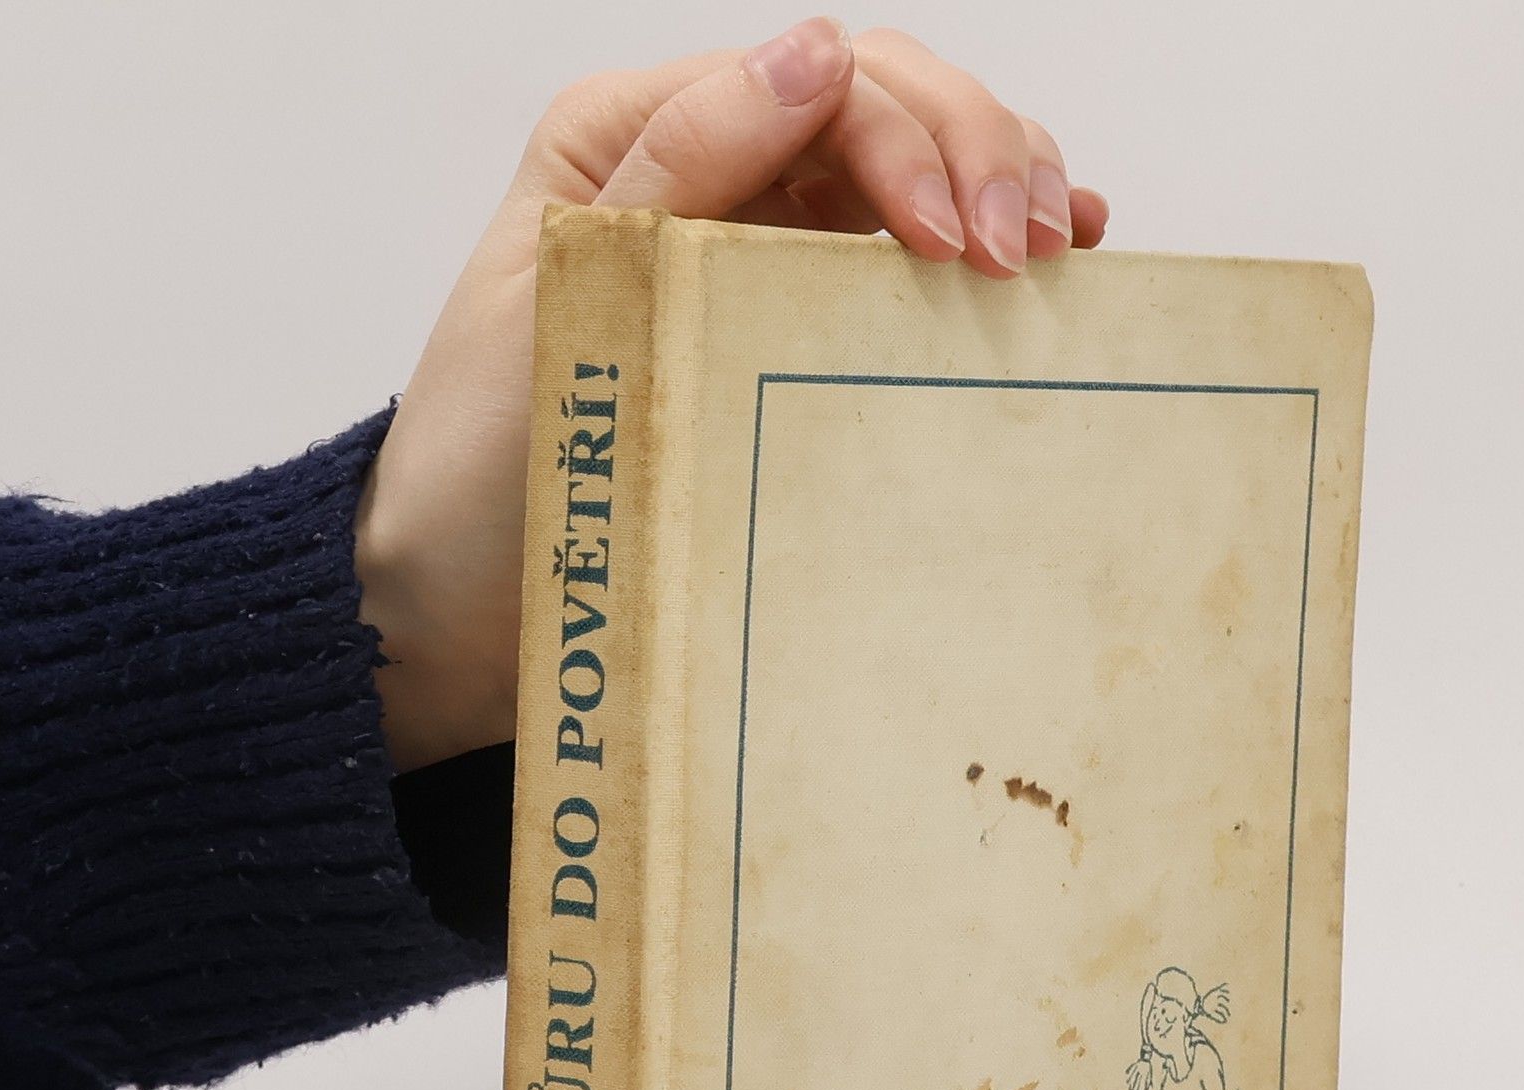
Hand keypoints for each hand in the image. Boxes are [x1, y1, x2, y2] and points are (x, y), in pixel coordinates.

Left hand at [356, 17, 1110, 771]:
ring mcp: (760, 250)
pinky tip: (1055, 259)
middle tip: (1032, 251)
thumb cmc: (486, 464)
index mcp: (638, 140)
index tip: (963, 245)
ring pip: (914, 166)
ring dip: (1003, 184)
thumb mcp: (559, 295)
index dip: (912, 142)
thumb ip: (678, 169)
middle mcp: (712, 176)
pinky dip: (981, 244)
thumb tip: (816, 52)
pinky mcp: (791, 329)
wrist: (462, 601)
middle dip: (979, 152)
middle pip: (883, 103)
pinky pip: (900, 261)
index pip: (817, 86)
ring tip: (1061, 248)